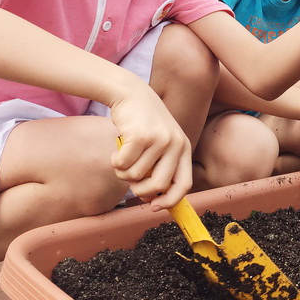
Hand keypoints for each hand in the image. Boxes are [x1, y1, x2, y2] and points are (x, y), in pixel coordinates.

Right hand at [109, 79, 191, 208]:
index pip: (184, 184)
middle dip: (140, 190)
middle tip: (131, 180)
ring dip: (123, 172)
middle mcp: (176, 144)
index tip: (154, 207)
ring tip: (123, 156)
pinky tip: (116, 149)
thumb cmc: (143, 123)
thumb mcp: (160, 143)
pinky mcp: (141, 136)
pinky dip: (115, 161)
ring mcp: (160, 139)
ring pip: (136, 176)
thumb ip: (158, 168)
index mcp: (184, 148)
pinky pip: (123, 164)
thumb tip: (151, 201)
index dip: (170, 200)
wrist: (131, 93)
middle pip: (158, 186)